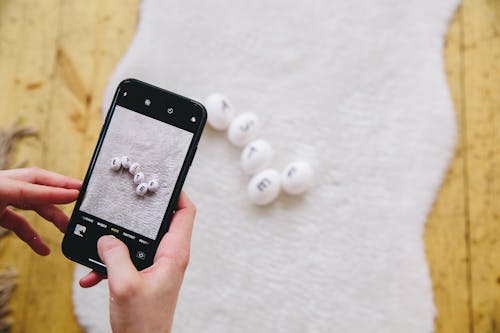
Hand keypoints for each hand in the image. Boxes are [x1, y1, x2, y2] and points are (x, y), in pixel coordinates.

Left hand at [0, 167, 80, 254]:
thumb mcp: (7, 194)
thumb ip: (33, 200)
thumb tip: (67, 195)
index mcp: (12, 180)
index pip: (43, 182)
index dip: (63, 188)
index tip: (81, 194)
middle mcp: (12, 187)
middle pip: (45, 193)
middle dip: (64, 203)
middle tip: (81, 213)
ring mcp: (6, 200)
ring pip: (36, 208)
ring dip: (53, 219)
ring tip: (67, 231)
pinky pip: (20, 224)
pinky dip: (32, 236)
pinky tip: (43, 249)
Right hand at [79, 192, 195, 332]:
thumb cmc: (142, 323)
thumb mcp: (124, 285)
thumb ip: (114, 256)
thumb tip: (106, 238)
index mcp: (174, 254)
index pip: (185, 212)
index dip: (177, 193)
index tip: (160, 182)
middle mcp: (169, 257)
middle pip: (160, 223)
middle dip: (139, 214)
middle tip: (123, 202)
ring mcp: (157, 267)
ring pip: (139, 242)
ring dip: (118, 243)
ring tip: (98, 245)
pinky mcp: (145, 277)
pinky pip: (128, 261)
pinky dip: (111, 264)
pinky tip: (91, 276)